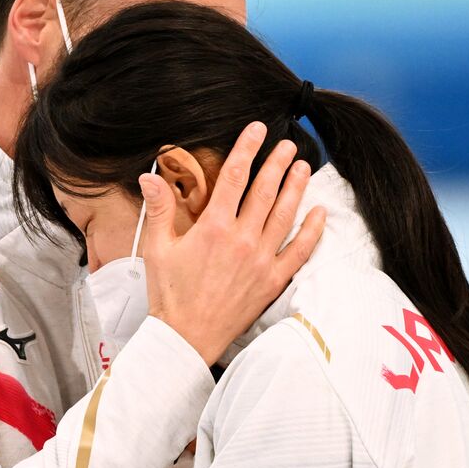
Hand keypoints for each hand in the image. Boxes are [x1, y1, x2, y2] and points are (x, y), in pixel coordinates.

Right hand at [139, 122, 325, 365]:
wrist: (186, 338)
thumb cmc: (169, 295)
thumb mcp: (157, 248)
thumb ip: (159, 209)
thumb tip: (149, 176)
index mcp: (213, 227)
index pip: (234, 177)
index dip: (247, 148)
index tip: (258, 130)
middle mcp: (241, 239)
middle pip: (265, 191)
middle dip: (277, 163)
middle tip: (287, 144)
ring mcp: (261, 260)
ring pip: (284, 215)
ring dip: (296, 188)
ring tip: (303, 167)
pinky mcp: (272, 281)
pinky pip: (299, 252)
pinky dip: (311, 231)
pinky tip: (319, 213)